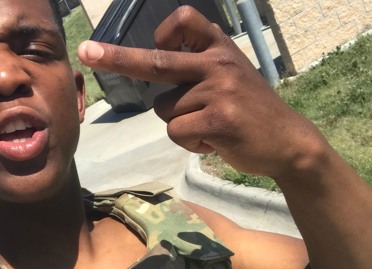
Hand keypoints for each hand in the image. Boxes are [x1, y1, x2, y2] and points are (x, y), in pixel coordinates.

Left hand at [78, 6, 325, 178]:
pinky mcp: (218, 120)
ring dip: (182, 124)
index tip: (157, 44)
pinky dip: (189, 142)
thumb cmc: (252, 111)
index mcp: (219, 49)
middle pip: (156, 61)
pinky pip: (177, 132)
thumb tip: (157, 71)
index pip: (184, 22)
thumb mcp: (232, 77)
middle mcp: (217, 63)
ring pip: (166, 111)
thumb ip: (199, 68)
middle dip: (117, 57)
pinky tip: (213, 141)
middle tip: (86, 51)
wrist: (287, 141)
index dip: (163, 33)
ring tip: (211, 126)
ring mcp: (218, 91)